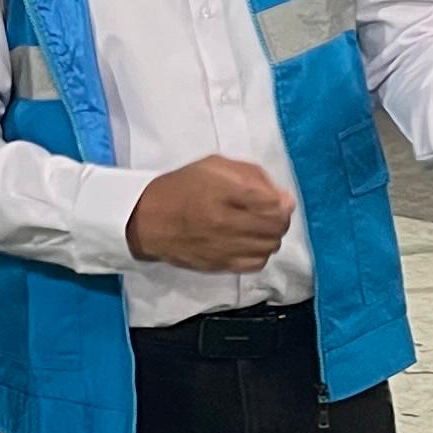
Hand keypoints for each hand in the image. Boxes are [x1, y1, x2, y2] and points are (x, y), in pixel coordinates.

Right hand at [126, 155, 295, 272]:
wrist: (148, 220)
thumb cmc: (183, 187)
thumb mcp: (214, 166)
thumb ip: (251, 175)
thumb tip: (284, 198)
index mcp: (222, 192)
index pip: (271, 202)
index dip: (280, 200)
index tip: (275, 197)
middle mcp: (224, 223)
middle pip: (276, 226)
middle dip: (279, 217)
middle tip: (270, 212)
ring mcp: (223, 248)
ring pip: (270, 246)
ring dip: (271, 235)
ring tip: (259, 227)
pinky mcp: (220, 265)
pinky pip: (256, 264)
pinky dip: (260, 252)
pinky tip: (250, 243)